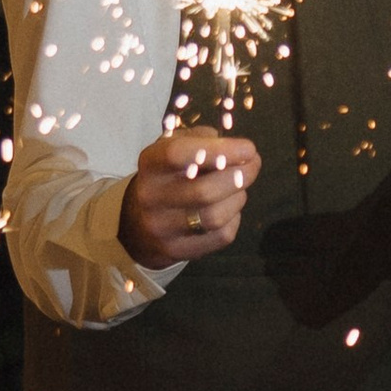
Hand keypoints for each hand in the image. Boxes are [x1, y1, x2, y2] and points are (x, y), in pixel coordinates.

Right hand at [119, 125, 258, 266]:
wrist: (137, 225)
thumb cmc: (167, 177)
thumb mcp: (173, 149)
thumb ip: (201, 140)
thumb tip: (237, 149)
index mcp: (149, 164)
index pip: (179, 154)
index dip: (219, 150)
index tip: (248, 148)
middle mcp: (151, 197)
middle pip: (204, 191)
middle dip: (239, 176)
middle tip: (253, 165)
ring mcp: (162, 228)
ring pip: (215, 216)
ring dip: (238, 198)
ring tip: (240, 188)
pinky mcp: (177, 250)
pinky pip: (220, 237)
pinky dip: (234, 220)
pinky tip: (230, 210)